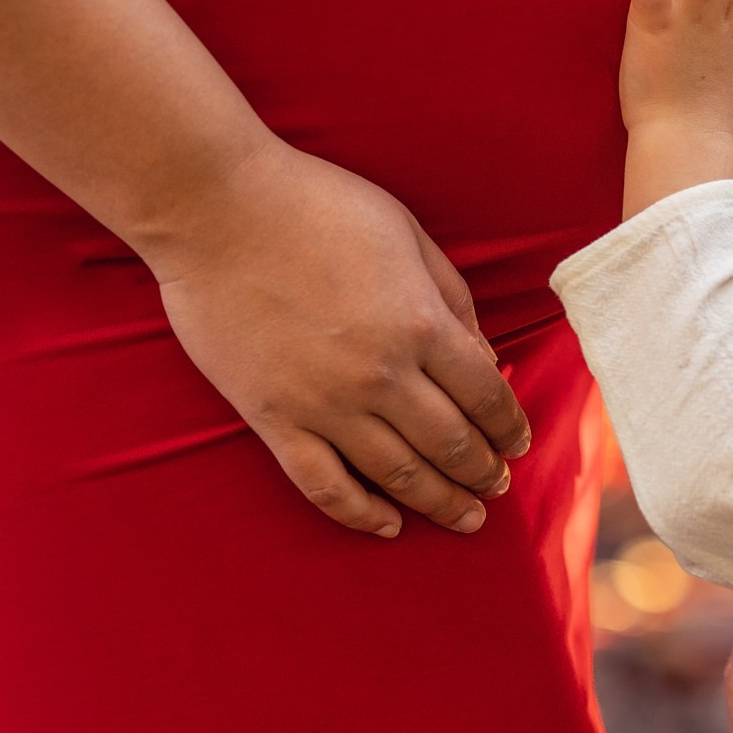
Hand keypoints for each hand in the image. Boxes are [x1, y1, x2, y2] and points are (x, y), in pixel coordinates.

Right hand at [148, 142, 531, 538]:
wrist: (214, 208)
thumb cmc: (317, 205)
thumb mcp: (408, 235)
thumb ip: (452, 300)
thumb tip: (485, 360)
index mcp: (421, 324)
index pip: (487, 396)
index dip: (510, 427)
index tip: (518, 444)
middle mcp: (382, 374)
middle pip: (452, 444)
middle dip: (484, 472)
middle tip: (498, 486)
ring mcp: (325, 403)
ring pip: (400, 475)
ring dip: (441, 503)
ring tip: (466, 518)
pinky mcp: (273, 419)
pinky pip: (324, 485)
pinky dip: (361, 515)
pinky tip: (388, 527)